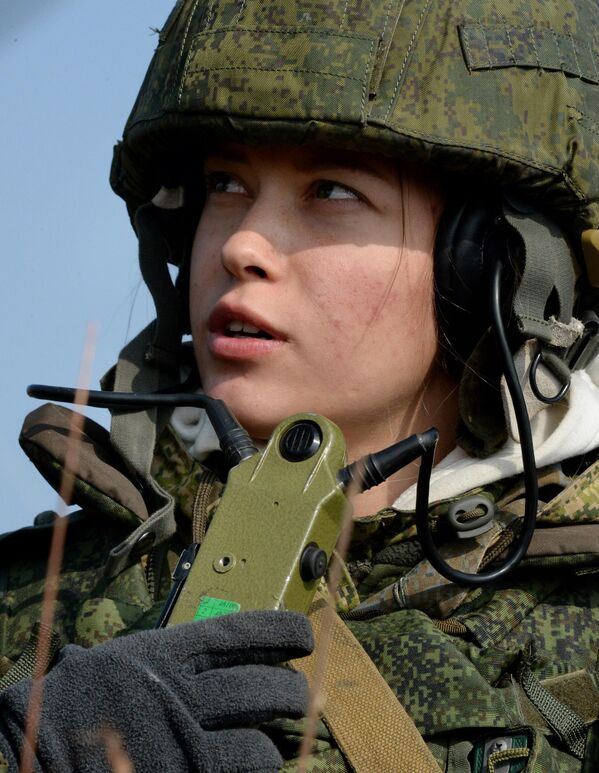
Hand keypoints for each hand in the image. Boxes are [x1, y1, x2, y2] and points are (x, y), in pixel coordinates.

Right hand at [0, 610, 311, 771]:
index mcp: (165, 654)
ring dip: (276, 748)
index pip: (241, 634)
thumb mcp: (132, 658)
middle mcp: (176, 697)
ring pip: (259, 749)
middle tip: (297, 696)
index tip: (305, 637)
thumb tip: (244, 653)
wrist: (40, 746)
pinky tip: (254, 766)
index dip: (282, 633)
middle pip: (263, 692)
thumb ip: (181, 655)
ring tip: (278, 743)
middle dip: (292, 695)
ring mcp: (178, 748)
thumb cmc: (90, 698)